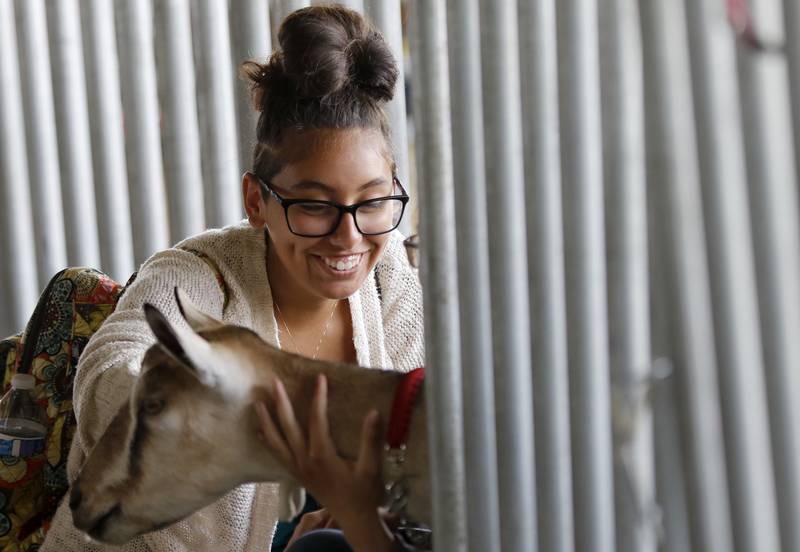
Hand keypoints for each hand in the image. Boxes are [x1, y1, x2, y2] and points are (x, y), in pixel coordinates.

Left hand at [254, 375, 393, 551]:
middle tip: (274, 382)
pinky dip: (267, 442)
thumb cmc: (364, 493)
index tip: (319, 378)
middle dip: (281, 403)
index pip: (316, 419)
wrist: (354, 519)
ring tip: (257, 403)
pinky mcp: (297, 476)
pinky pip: (276, 456)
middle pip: (288, 427)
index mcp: (322, 455)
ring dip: (266, 421)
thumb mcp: (372, 467)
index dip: (318, 397)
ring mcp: (298, 469)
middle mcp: (305, 460)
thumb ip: (371, 440)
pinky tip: (259, 432)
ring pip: (276, 442)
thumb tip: (373, 412)